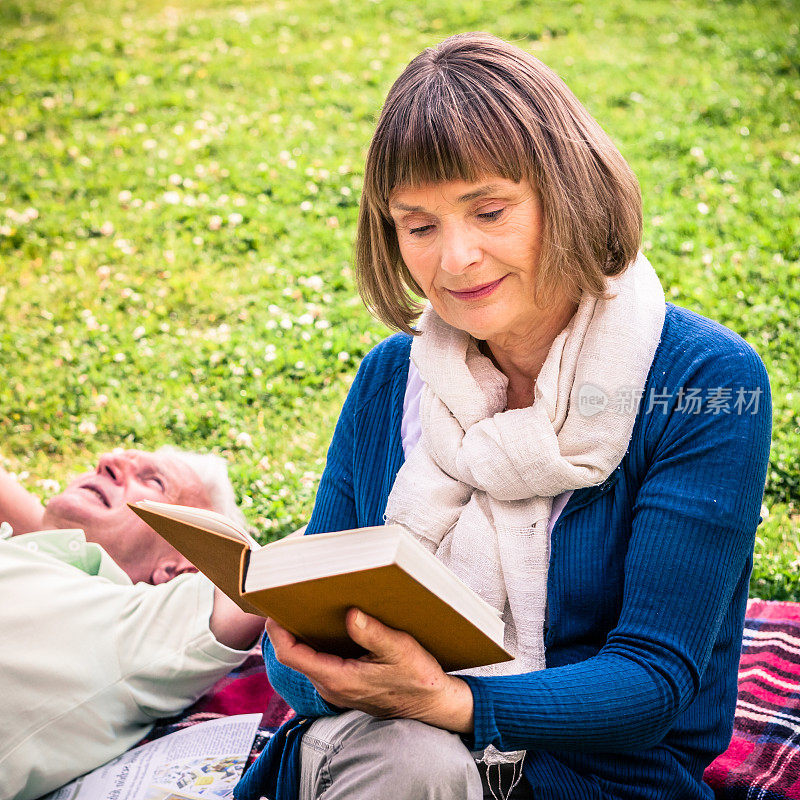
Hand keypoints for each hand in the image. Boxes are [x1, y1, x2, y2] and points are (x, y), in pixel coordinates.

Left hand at [266, 609, 473, 733]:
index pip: (292, 656)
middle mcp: (331, 687)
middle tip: (291, 598)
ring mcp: (336, 689)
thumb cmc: (418, 678)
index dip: (278, 632)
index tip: (274, 607)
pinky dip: (316, 644)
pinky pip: (319, 664)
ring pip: (306, 660)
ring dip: (302, 635)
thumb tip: (350, 614)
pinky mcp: (344, 686)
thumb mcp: (400, 650)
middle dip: (288, 628)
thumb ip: (372, 634)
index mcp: (339, 678)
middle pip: (294, 656)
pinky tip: (329, 624)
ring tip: (307, 606)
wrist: (432, 707)